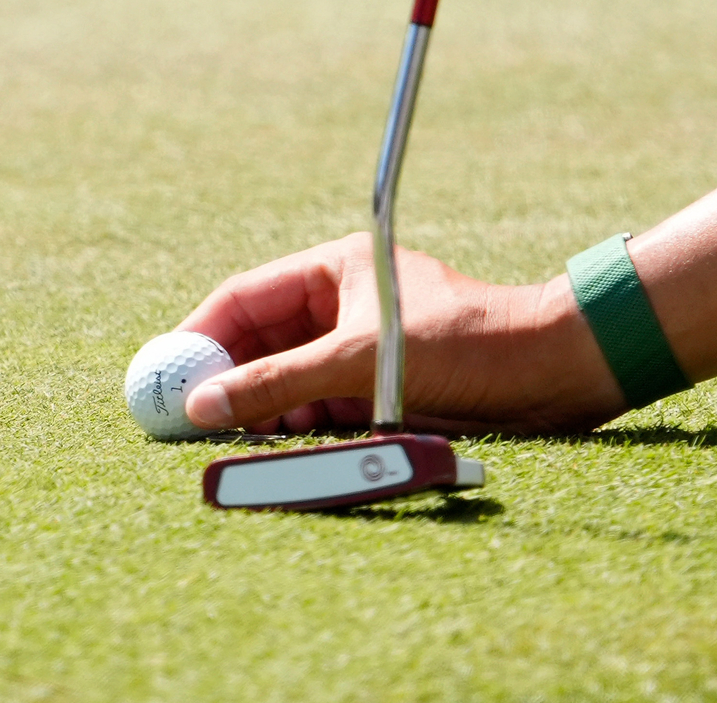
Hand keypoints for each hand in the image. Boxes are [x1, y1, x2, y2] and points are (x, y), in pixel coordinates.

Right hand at [176, 233, 626, 435]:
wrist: (552, 376)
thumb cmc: (468, 343)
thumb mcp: (362, 359)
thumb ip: (280, 382)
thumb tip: (204, 405)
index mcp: (334, 270)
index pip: (244, 299)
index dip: (199, 337)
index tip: (163, 375)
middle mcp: (340, 307)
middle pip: (259, 344)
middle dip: (223, 381)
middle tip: (183, 420)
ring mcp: (357, 351)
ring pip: (286, 383)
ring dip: (261, 410)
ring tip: (230, 438)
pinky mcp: (379, 391)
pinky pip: (318, 410)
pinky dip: (296, 428)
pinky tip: (278, 446)